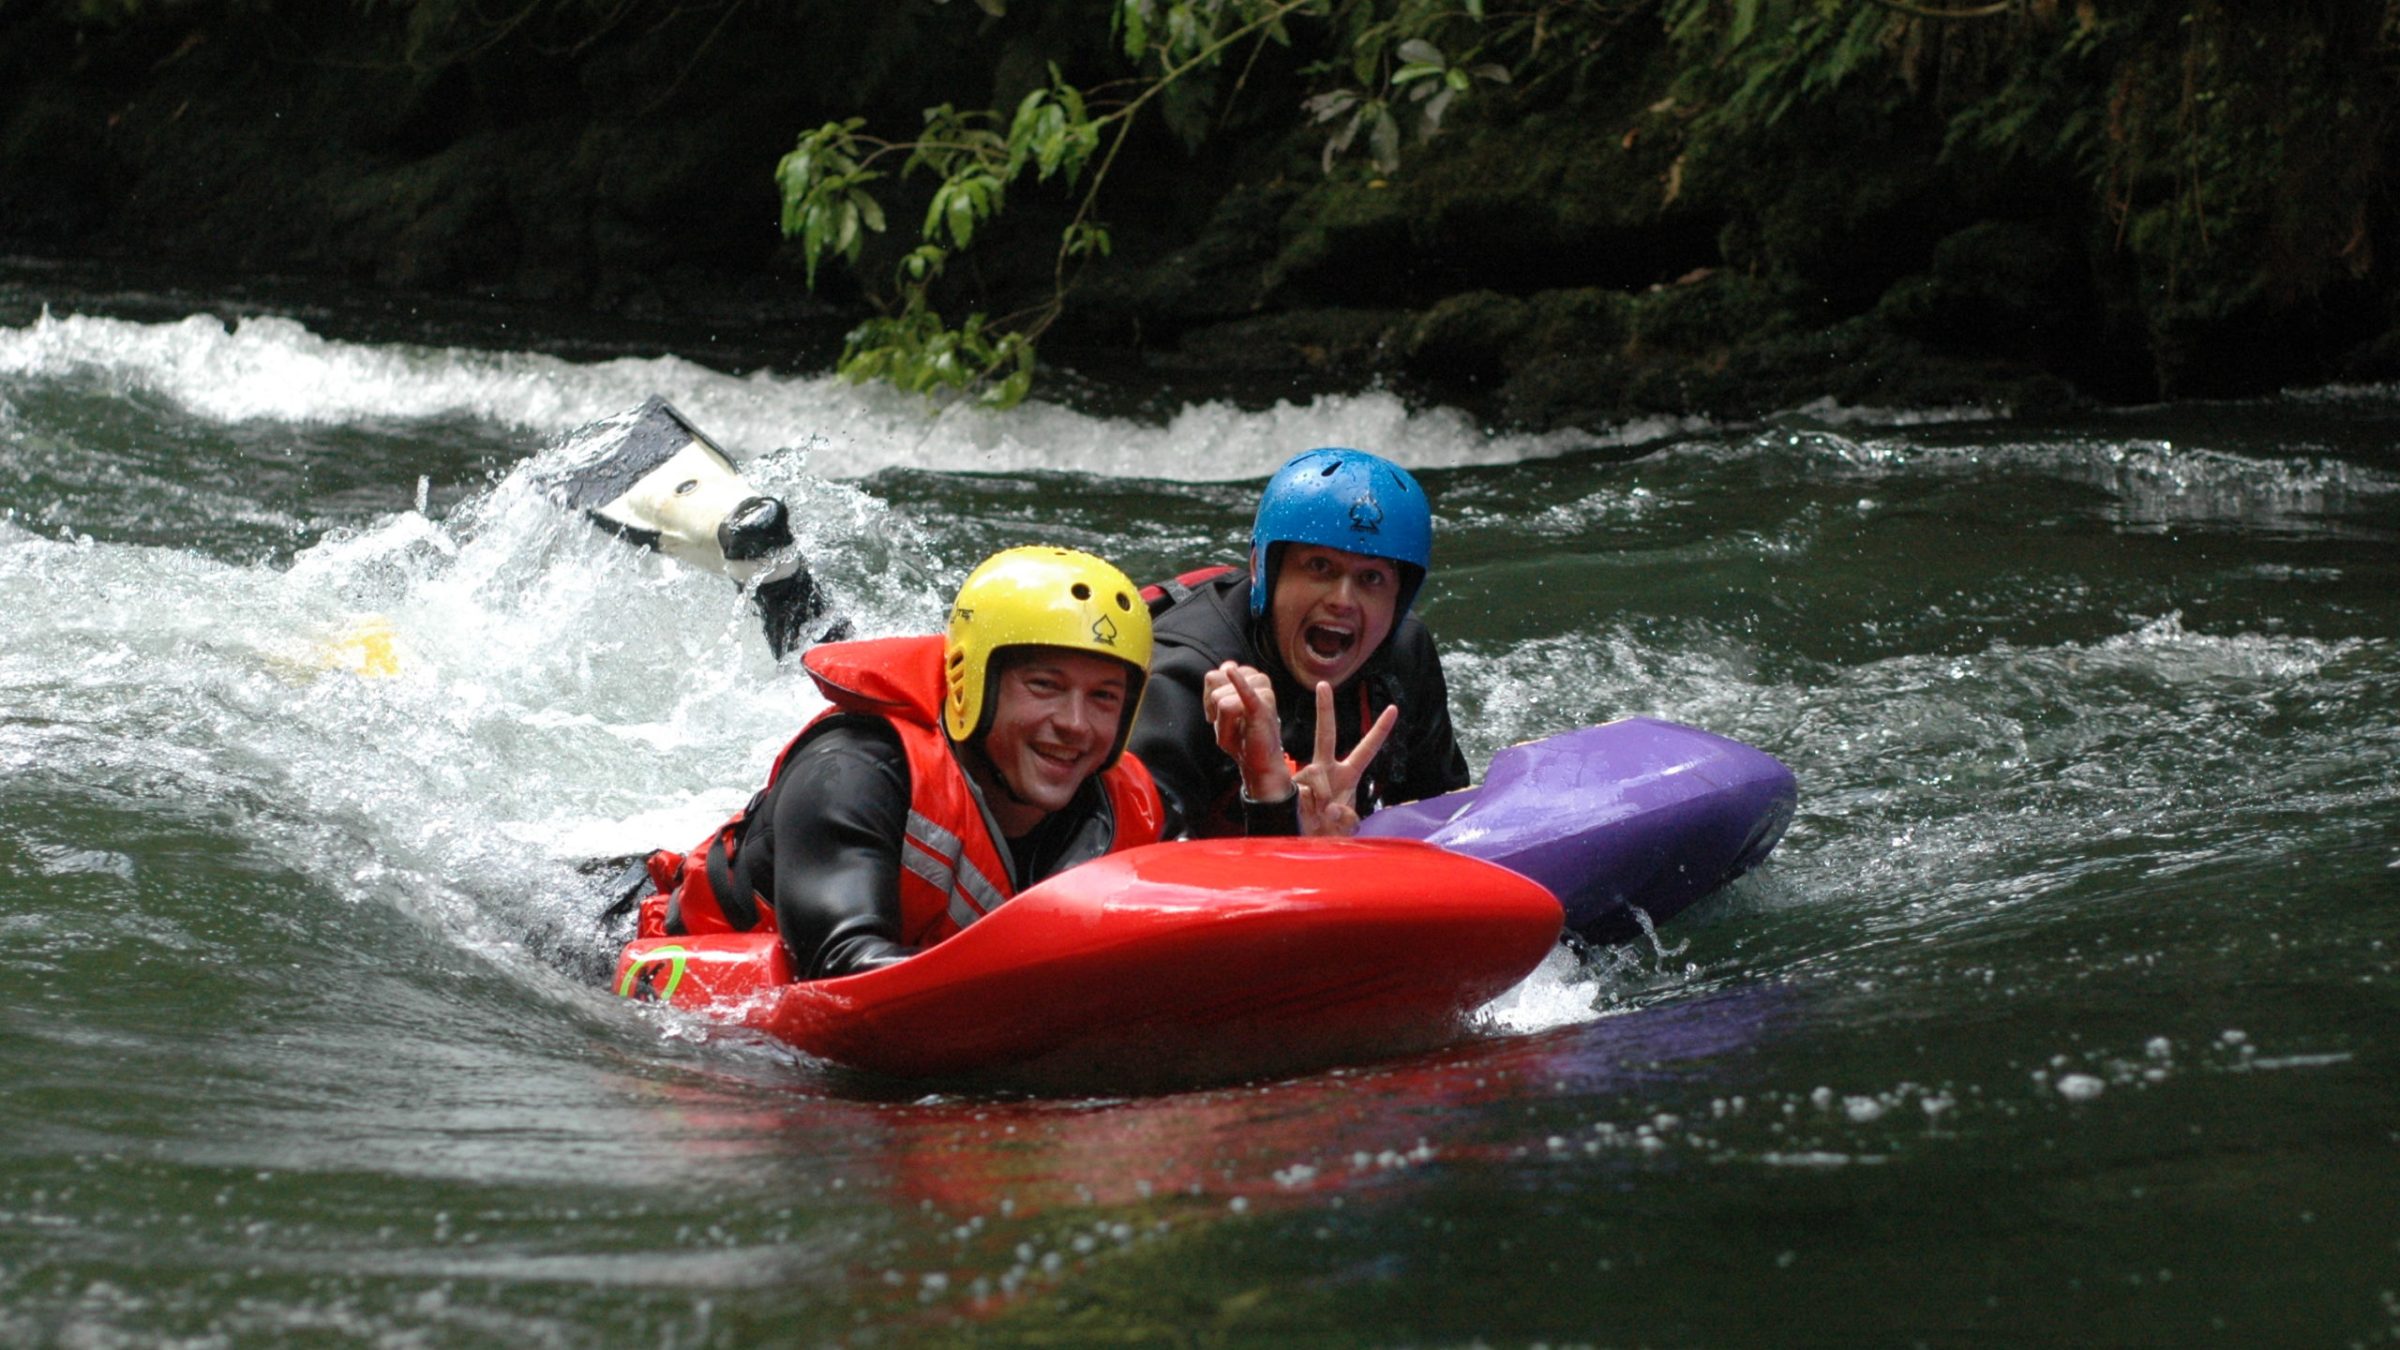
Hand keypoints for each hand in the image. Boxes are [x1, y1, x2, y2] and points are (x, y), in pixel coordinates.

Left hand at [1202, 660, 1292, 802]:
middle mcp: (1258, 681)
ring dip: (1224, 720)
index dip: (1208, 696)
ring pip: (1223, 700)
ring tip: (1239, 727)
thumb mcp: (1223, 712)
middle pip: (1217, 685)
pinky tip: (1233, 673)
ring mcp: (1262, 694)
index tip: (1215, 713)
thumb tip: (1228, 667)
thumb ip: (1220, 687)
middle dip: (1215, 707)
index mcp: (1249, 678)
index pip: (1214, 676)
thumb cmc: (1241, 736)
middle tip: (1230, 723)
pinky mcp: (1263, 709)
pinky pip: (1247, 694)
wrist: (1258, 762)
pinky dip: (1239, 685)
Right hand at [1294, 681, 1396, 837]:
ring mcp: (1308, 777)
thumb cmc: (1329, 832)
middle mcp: (1327, 771)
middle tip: (1323, 685)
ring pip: (1315, 777)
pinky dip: (1311, 810)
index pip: (1367, 749)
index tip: (1394, 708)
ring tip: (1319, 820)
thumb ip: (1347, 818)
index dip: (1380, 730)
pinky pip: (1305, 795)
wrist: (1304, 843)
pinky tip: (1309, 818)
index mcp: (1347, 775)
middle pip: (1326, 736)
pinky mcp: (1294, 788)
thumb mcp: (1347, 826)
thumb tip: (1332, 807)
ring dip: (1321, 804)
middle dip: (1324, 710)